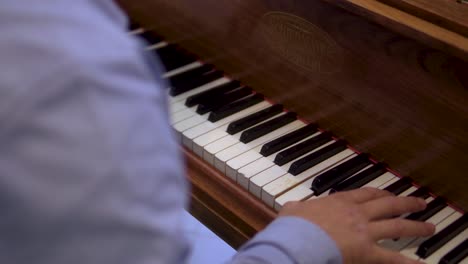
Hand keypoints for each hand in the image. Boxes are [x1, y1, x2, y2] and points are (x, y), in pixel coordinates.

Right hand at [279, 187, 434, 263]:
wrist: (298, 239)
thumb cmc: (293, 225)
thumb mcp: (292, 209)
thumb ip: (297, 207)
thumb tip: (292, 208)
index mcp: (339, 201)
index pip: (365, 194)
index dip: (379, 193)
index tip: (388, 193)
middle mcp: (357, 213)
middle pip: (387, 205)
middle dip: (405, 204)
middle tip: (420, 204)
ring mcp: (364, 231)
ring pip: (396, 226)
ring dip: (416, 226)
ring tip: (429, 228)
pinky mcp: (366, 251)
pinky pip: (392, 258)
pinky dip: (407, 262)